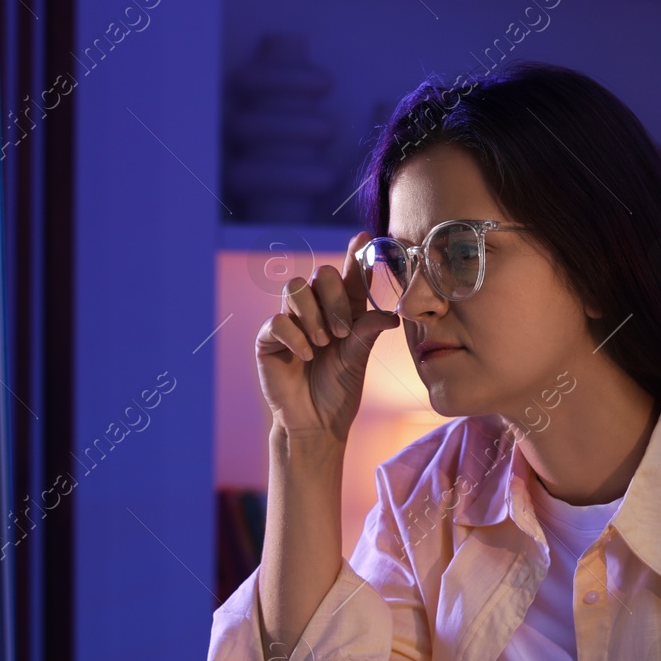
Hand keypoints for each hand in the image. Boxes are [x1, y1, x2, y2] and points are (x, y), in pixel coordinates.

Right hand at [255, 230, 401, 444]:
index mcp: (343, 311)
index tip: (365, 238)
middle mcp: (316, 310)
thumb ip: (368, 330)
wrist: (317, 422)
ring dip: (314, 316)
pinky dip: (296, 337)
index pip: (349, 276)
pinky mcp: (269, 338)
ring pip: (296, 289)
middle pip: (321, 275)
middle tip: (341, 333)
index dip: (355, 255)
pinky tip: (306, 356)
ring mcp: (291, 321)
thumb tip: (391, 313)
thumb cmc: (339, 390)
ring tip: (323, 344)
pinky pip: (278, 320)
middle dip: (335, 300)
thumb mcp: (359, 358)